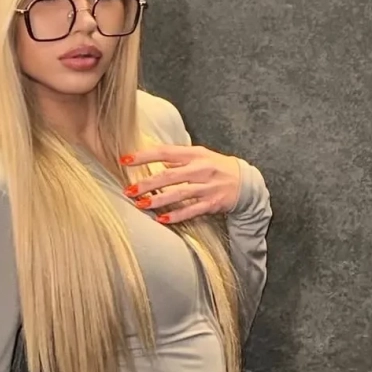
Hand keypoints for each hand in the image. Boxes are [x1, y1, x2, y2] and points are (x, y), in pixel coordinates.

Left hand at [120, 144, 240, 223]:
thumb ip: (178, 158)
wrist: (246, 182)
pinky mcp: (212, 204)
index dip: (144, 156)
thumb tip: (153, 162)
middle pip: (169, 176)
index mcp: (195, 154)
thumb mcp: (199, 156)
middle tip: (129, 190)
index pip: (165, 152)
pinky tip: (162, 220)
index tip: (125, 160)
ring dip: (158, 200)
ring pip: (179, 194)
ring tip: (141, 205)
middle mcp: (200, 169)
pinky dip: (177, 215)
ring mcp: (207, 187)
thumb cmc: (217, 167)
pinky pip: (192, 210)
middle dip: (148, 184)